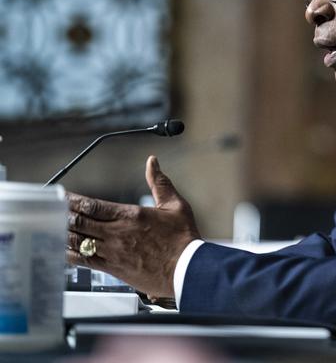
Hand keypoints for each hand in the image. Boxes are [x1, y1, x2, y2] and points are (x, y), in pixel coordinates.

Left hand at [66, 155, 201, 297]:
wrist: (187, 269)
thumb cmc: (183, 238)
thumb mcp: (176, 205)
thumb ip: (160, 183)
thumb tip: (152, 162)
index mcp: (130, 215)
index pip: (92, 205)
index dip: (73, 200)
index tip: (64, 196)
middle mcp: (117, 233)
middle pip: (80, 222)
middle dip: (64, 214)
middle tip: (54, 209)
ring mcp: (113, 252)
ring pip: (78, 241)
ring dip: (64, 233)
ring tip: (54, 227)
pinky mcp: (113, 269)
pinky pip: (85, 261)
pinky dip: (71, 254)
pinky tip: (64, 250)